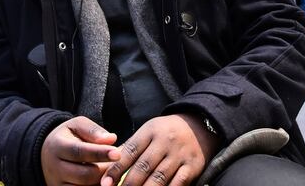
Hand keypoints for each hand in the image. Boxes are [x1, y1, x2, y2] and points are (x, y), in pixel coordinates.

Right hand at [41, 117, 119, 185]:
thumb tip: (111, 139)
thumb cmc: (67, 137)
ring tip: (113, 171)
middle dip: (104, 170)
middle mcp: (55, 168)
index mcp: (57, 146)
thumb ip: (92, 130)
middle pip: (84, 174)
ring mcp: (58, 184)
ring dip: (102, 181)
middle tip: (119, 164)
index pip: (79, 151)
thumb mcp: (76, 126)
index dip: (99, 153)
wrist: (46, 155)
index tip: (117, 153)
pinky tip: (105, 180)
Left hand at [101, 114, 217, 185]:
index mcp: (150, 131)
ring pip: (159, 178)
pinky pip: (178, 183)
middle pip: (143, 167)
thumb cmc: (167, 131)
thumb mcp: (149, 131)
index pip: (130, 151)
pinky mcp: (192, 166)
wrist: (200, 124)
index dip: (116, 169)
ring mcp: (179, 155)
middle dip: (128, 184)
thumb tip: (109, 165)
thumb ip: (131, 147)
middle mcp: (165, 142)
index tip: (105, 184)